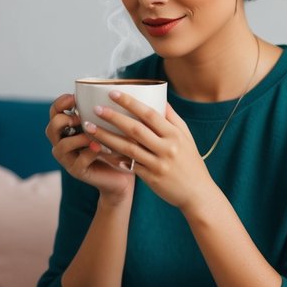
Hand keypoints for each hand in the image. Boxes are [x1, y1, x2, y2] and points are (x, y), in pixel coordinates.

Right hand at [46, 93, 134, 202]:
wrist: (121, 176)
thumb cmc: (115, 147)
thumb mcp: (109, 126)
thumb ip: (103, 111)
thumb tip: (113, 86)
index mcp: (67, 129)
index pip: (54, 111)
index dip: (61, 103)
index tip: (74, 97)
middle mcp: (62, 143)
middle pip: (52, 127)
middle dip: (65, 119)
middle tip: (80, 117)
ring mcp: (67, 159)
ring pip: (62, 145)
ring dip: (78, 137)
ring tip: (92, 132)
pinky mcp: (77, 171)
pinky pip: (79, 160)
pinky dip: (90, 151)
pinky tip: (100, 145)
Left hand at [80, 91, 215, 211]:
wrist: (197, 194)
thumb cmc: (191, 162)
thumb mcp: (187, 137)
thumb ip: (173, 118)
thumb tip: (161, 98)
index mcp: (174, 135)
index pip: (150, 114)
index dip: (130, 102)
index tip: (113, 93)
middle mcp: (166, 148)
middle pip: (135, 129)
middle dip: (113, 117)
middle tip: (95, 109)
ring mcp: (157, 164)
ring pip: (127, 148)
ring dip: (106, 137)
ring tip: (89, 127)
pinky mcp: (150, 178)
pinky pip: (127, 165)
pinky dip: (112, 157)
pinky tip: (98, 149)